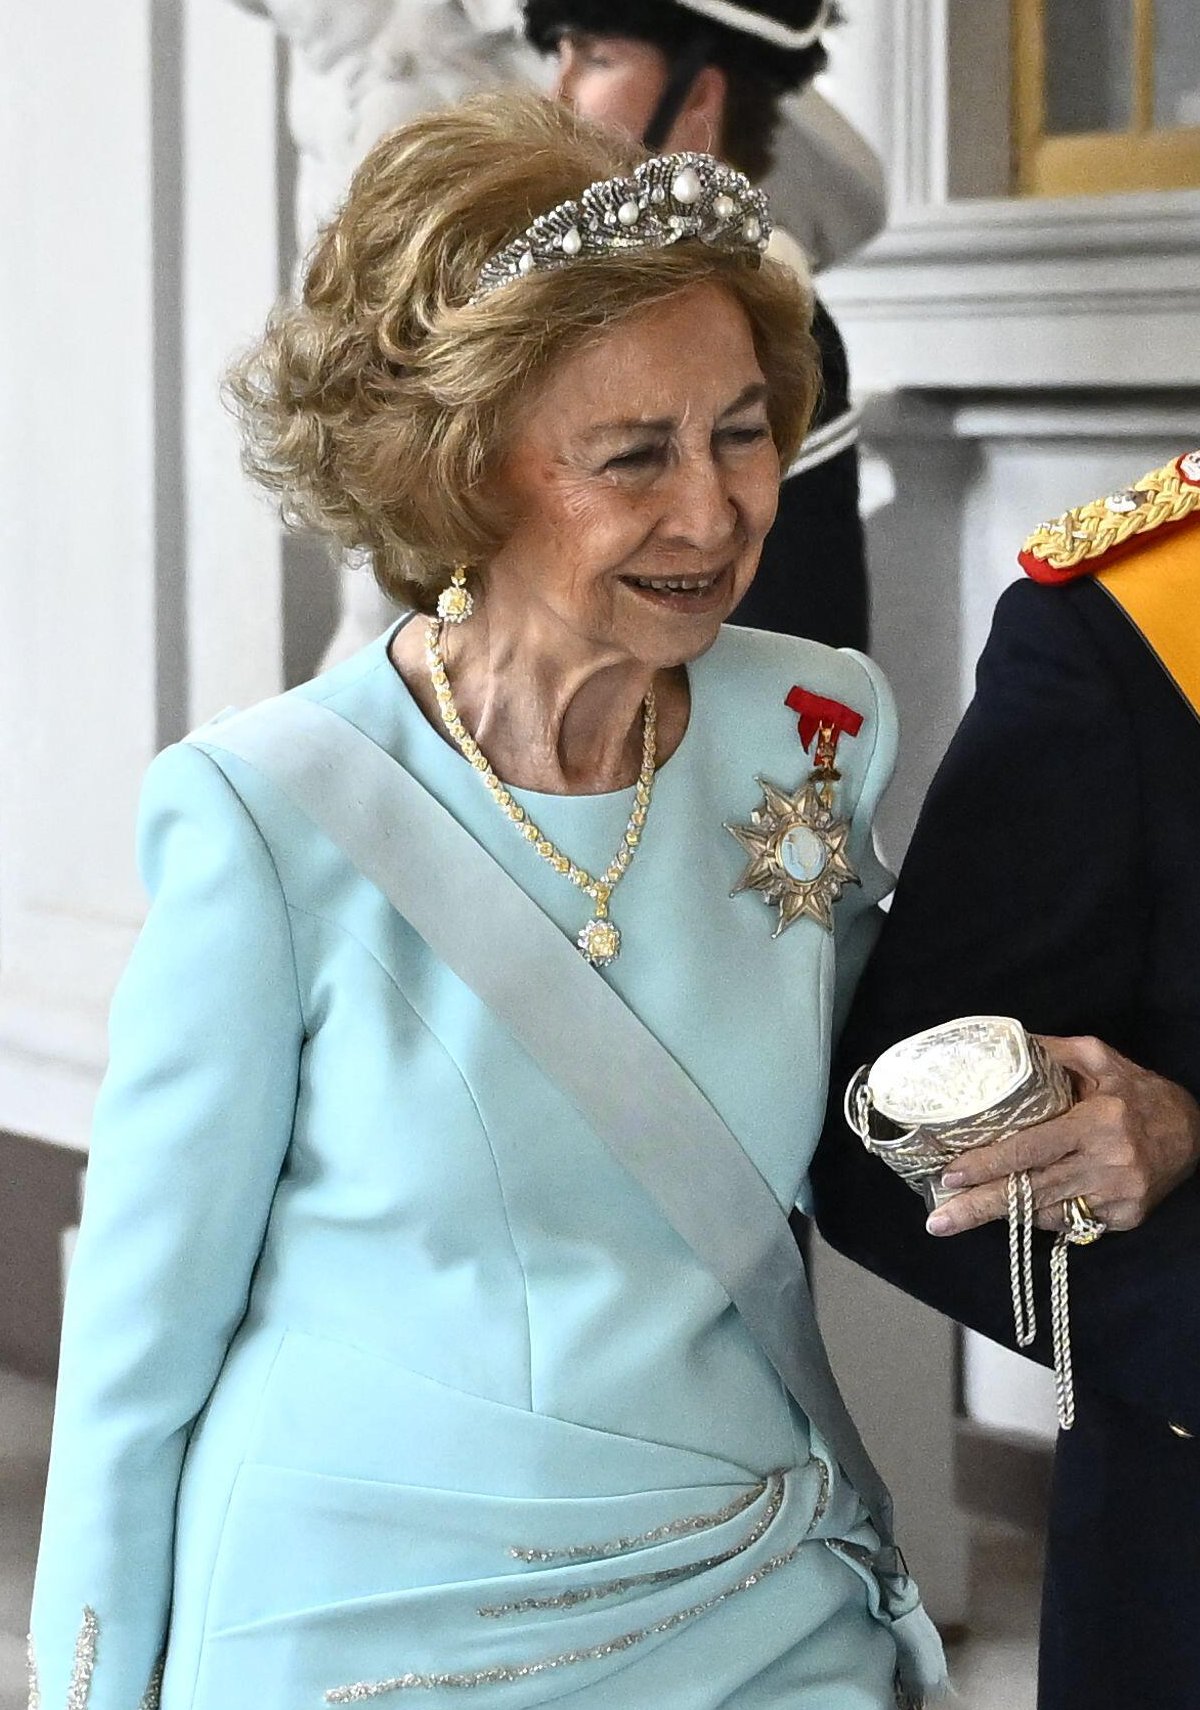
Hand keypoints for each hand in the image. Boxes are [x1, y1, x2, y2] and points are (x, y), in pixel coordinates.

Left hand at [924, 1035, 1199, 1237]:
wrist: (1196, 1132)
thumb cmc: (1138, 1092)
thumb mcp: (1098, 1059)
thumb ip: (1051, 1053)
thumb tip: (999, 1046)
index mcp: (1097, 1123)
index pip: (1030, 1148)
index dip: (987, 1164)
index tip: (949, 1175)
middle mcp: (1107, 1164)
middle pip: (1031, 1191)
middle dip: (979, 1208)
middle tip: (936, 1222)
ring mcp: (1118, 1197)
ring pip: (1047, 1212)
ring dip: (1006, 1211)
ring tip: (964, 1210)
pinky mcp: (1125, 1219)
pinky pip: (1070, 1222)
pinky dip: (1044, 1213)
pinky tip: (1026, 1204)